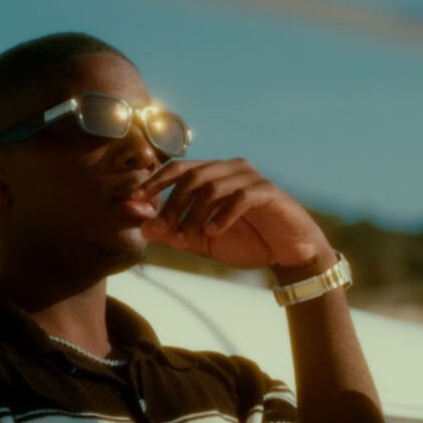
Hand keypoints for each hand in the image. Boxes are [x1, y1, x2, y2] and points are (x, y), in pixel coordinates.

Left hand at [135, 158, 332, 271]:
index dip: (154, 183)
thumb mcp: (204, 241)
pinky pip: (240, 197)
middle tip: (161, 229)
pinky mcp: (268, 192)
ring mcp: (250, 178)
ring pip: (212, 185)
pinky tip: (213, 232)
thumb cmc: (248, 242)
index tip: (135, 201)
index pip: (178, 169)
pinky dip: (222, 215)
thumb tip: (143, 227)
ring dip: (194, 213)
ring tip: (186, 237)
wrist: (288, 253)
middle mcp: (230, 169)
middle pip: (191, 176)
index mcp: (213, 175)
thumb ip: (176, 233)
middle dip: (171, 203)